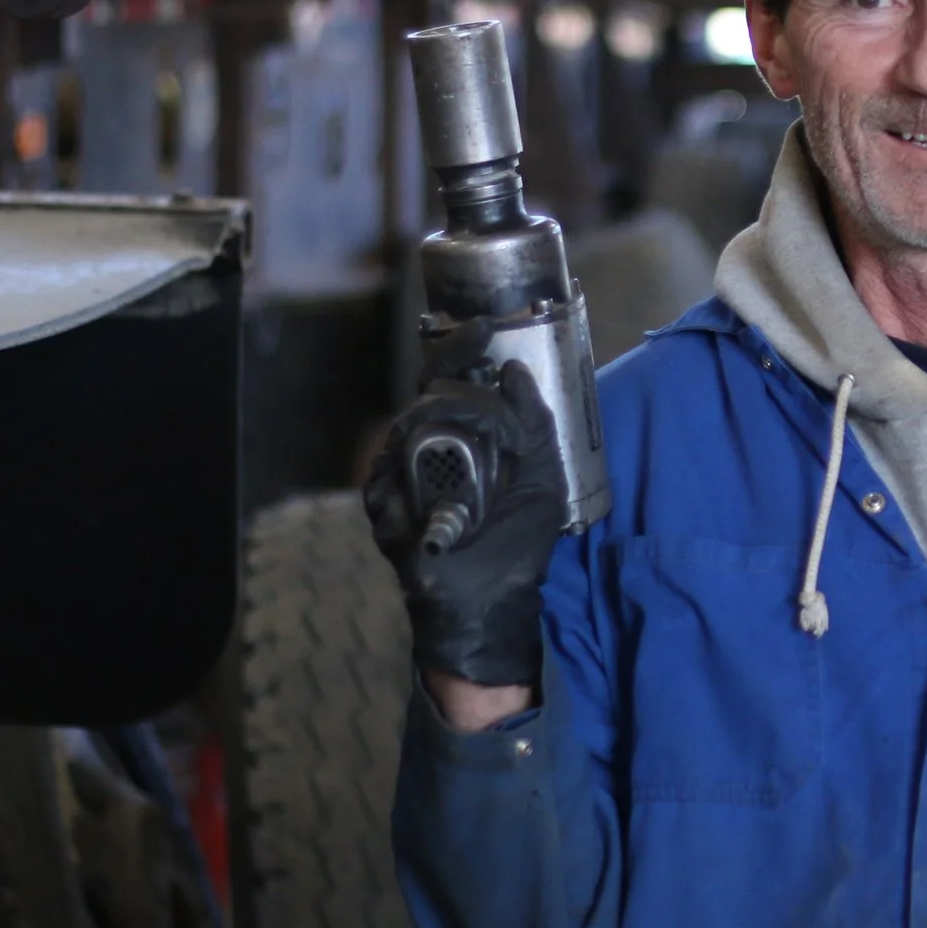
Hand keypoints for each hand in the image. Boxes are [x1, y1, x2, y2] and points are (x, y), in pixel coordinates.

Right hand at [362, 325, 571, 687]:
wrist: (492, 601)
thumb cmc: (518, 541)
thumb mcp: (543, 474)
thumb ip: (534, 422)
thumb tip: (515, 369)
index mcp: (462, 436)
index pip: (451, 377)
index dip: (459, 348)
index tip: (482, 327)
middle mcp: (424, 446)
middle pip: (432, 394)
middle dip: (470, 400)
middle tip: (497, 420)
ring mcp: (398, 473)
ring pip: (414, 424)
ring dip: (454, 437)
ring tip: (483, 468)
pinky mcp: (384, 504)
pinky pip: (395, 472)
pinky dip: (428, 483)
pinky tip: (450, 504)